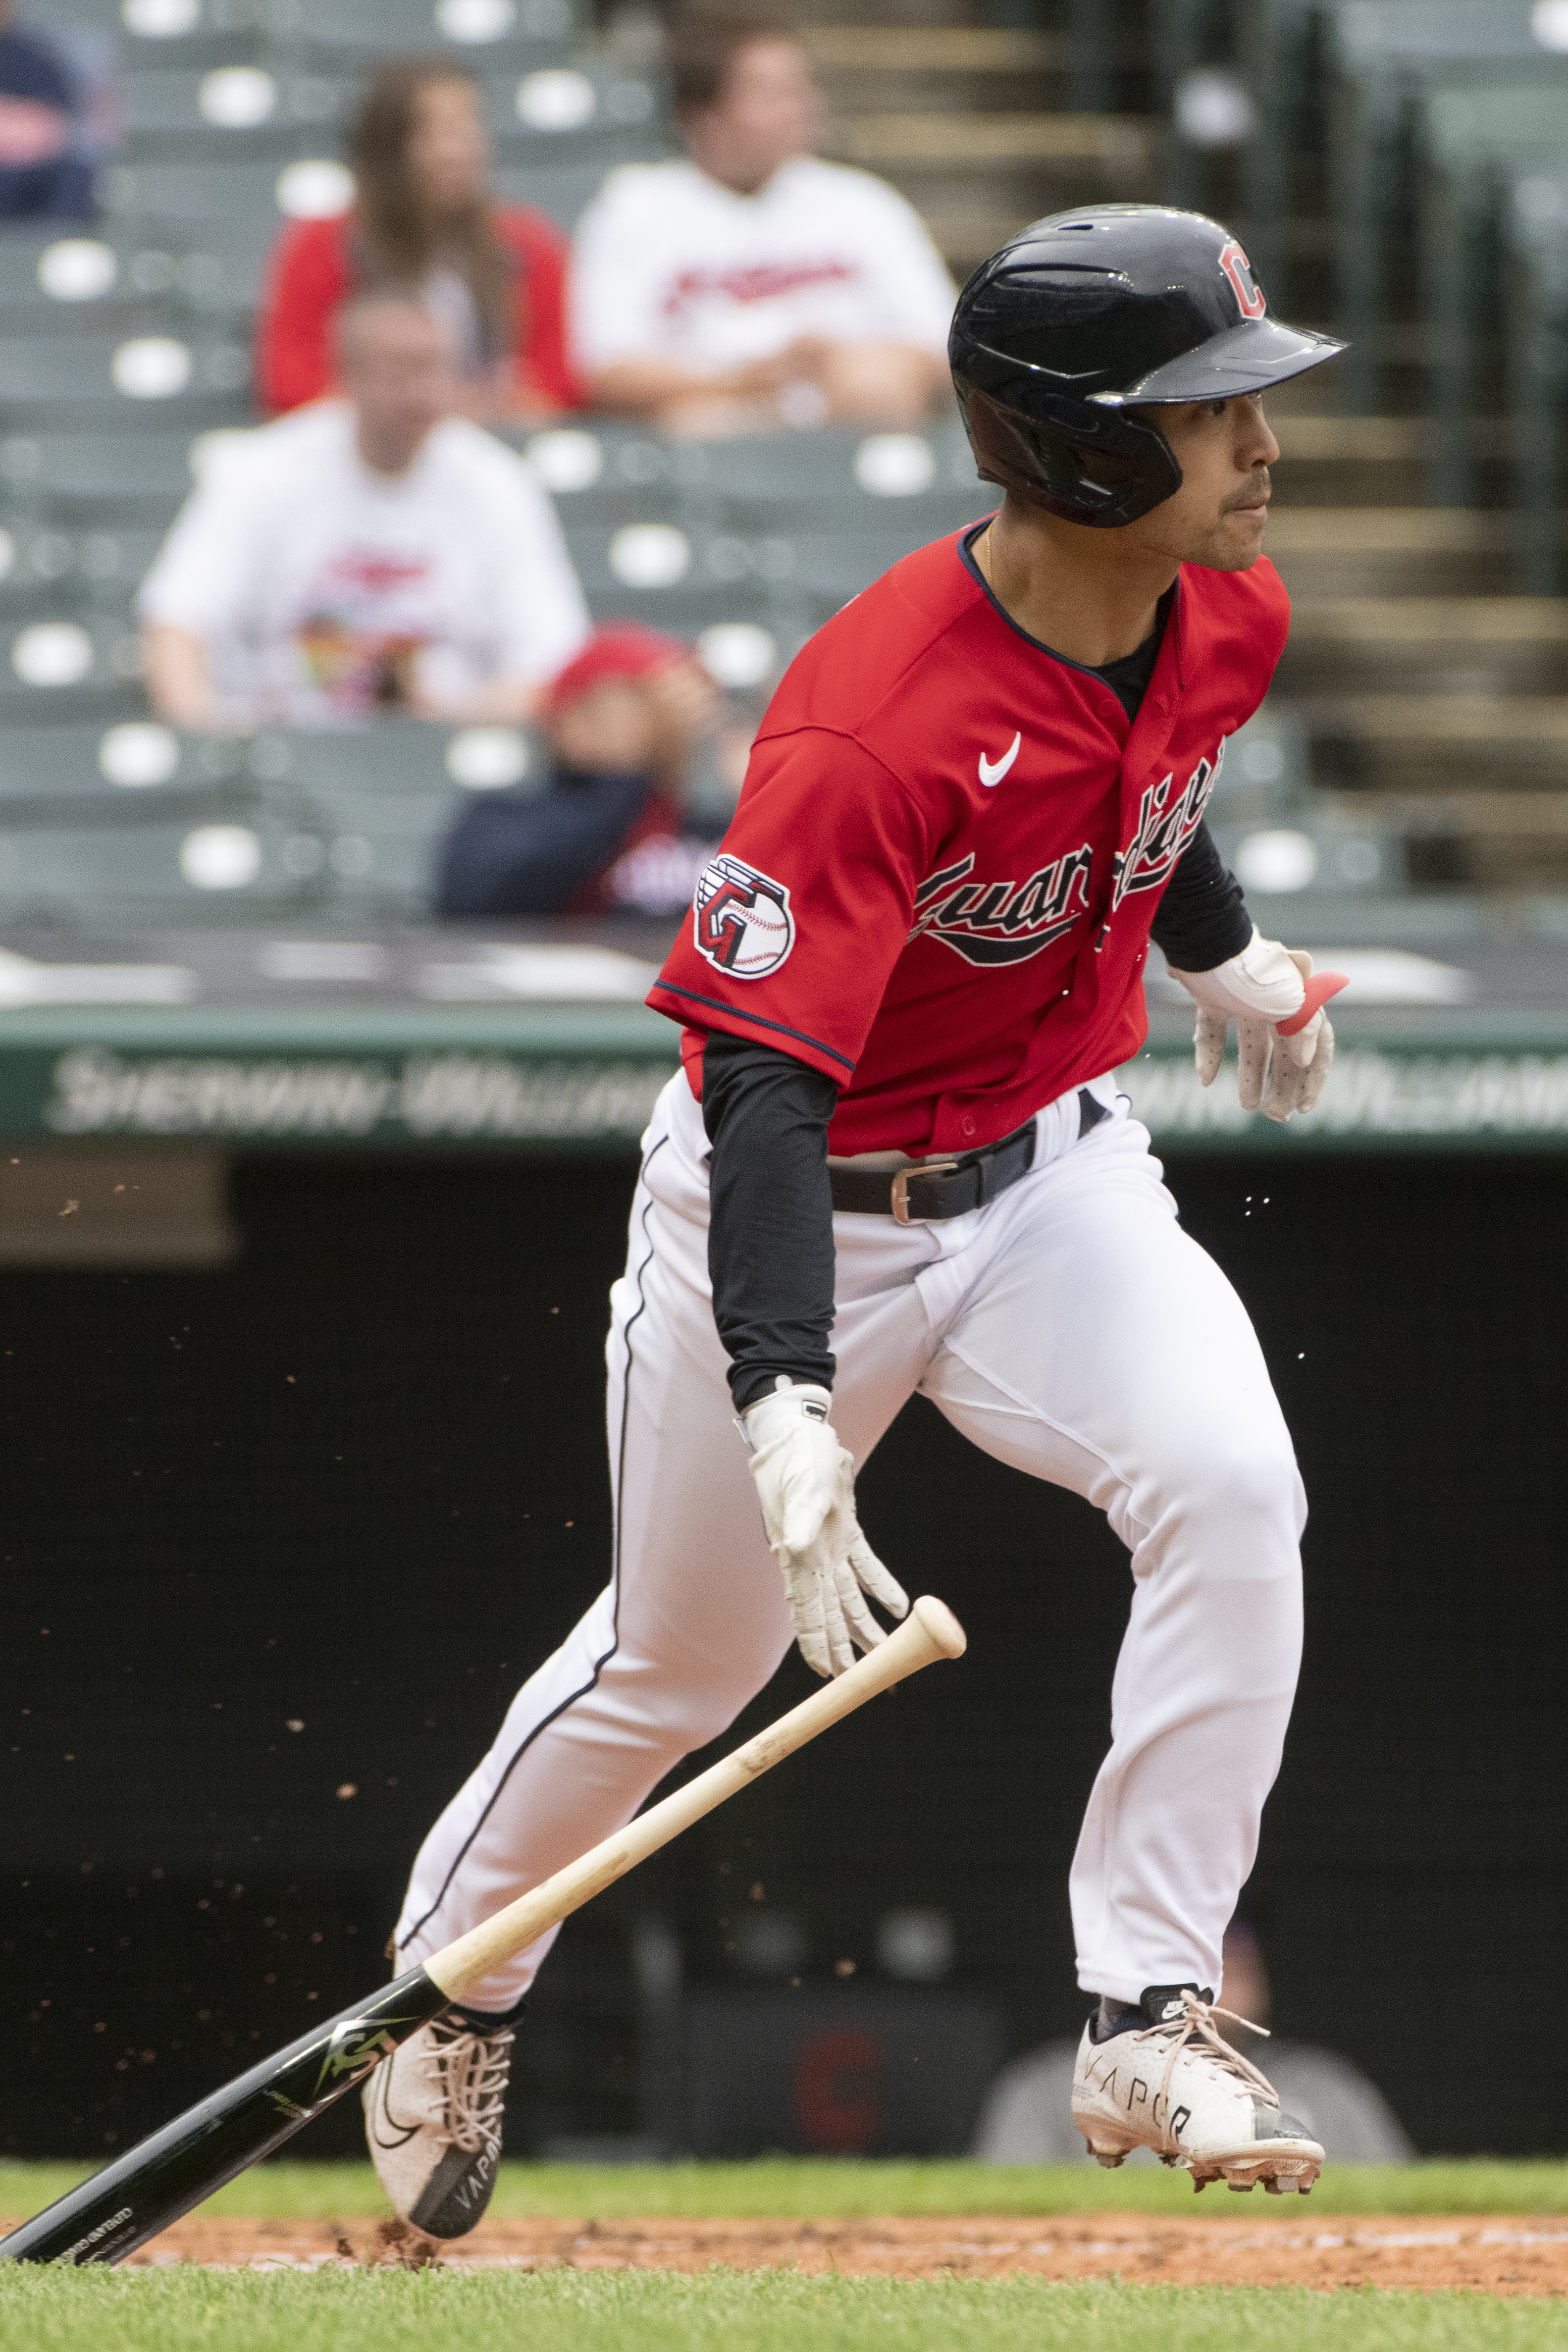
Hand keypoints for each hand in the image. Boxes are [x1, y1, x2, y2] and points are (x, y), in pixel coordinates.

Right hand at [742, 1378, 908, 1677]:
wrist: (799, 1431)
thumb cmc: (796, 1458)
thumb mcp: (800, 1487)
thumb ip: (798, 1521)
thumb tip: (793, 1550)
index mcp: (799, 1556)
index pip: (809, 1611)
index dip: (818, 1644)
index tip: (829, 1676)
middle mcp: (812, 1559)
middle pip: (832, 1614)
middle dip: (847, 1650)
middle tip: (865, 1683)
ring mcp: (829, 1548)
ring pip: (850, 1599)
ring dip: (866, 1628)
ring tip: (884, 1658)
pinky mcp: (845, 1532)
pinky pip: (866, 1568)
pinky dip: (881, 1588)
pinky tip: (896, 1608)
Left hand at [1170, 928, 1347, 1123]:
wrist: (1204, 941)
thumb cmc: (1253, 971)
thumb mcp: (1291, 1001)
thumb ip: (1305, 1029)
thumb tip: (1305, 1060)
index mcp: (1300, 1002)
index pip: (1317, 1045)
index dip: (1314, 1079)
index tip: (1305, 1108)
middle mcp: (1274, 1002)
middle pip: (1284, 1051)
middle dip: (1283, 1085)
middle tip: (1274, 1116)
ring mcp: (1243, 999)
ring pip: (1251, 1046)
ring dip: (1251, 1077)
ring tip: (1248, 1107)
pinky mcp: (1212, 997)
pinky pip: (1214, 1030)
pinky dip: (1211, 1054)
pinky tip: (1206, 1080)